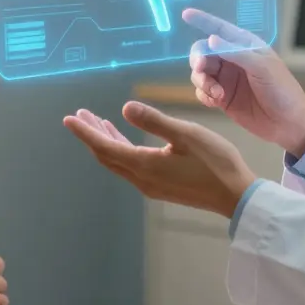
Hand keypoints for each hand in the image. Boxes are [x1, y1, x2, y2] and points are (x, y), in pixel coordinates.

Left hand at [64, 103, 257, 216]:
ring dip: (106, 142)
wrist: (235, 197)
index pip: (105, 147)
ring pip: (118, 162)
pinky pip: (129, 167)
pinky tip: (124, 140)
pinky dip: (120, 150)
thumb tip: (124, 108)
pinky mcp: (160, 187)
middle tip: (80, 115)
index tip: (69, 119)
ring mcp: (150, 185)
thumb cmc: (215, 162)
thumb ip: (154, 121)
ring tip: (97, 122)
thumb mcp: (186, 134)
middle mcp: (141, 178)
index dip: (85, 133)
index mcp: (144, 165)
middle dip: (91, 135)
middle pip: (107, 156)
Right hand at [183, 8, 304, 155]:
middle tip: (201, 68)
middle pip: (203, 53)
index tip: (186, 14)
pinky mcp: (222, 98)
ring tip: (217, 94)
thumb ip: (236, 53)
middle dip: (198, 60)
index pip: (220, 29)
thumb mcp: (262, 67)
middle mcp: (232, 60)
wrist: (288, 124)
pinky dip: (204, 95)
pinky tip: (216, 102)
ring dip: (202, 81)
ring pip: (200, 73)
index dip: (203, 20)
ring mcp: (226, 80)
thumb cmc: (281, 89)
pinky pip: (202, 92)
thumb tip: (211, 39)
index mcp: (244, 46)